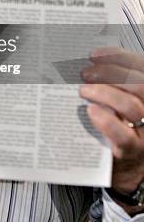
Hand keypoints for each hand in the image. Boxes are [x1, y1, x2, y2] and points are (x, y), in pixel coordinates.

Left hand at [80, 47, 143, 198]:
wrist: (125, 166)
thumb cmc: (117, 126)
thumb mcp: (116, 100)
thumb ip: (108, 83)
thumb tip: (86, 63)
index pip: (141, 68)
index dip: (119, 57)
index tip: (94, 54)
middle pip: (139, 85)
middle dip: (110, 74)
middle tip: (85, 73)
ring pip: (132, 107)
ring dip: (104, 94)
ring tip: (83, 91)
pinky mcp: (132, 150)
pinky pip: (123, 136)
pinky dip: (106, 121)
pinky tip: (91, 111)